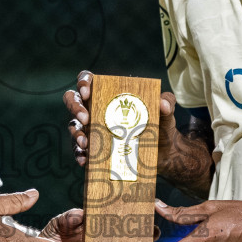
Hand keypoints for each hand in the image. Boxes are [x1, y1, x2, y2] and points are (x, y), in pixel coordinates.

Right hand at [64, 70, 179, 171]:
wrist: (164, 154)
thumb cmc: (161, 126)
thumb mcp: (166, 114)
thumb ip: (168, 103)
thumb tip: (163, 103)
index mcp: (110, 94)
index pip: (89, 80)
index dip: (83, 82)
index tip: (87, 92)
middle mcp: (96, 108)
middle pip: (73, 100)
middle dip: (75, 107)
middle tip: (85, 118)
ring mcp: (92, 128)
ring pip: (74, 126)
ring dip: (76, 133)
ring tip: (85, 143)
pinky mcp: (94, 148)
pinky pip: (79, 149)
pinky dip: (79, 154)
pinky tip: (84, 160)